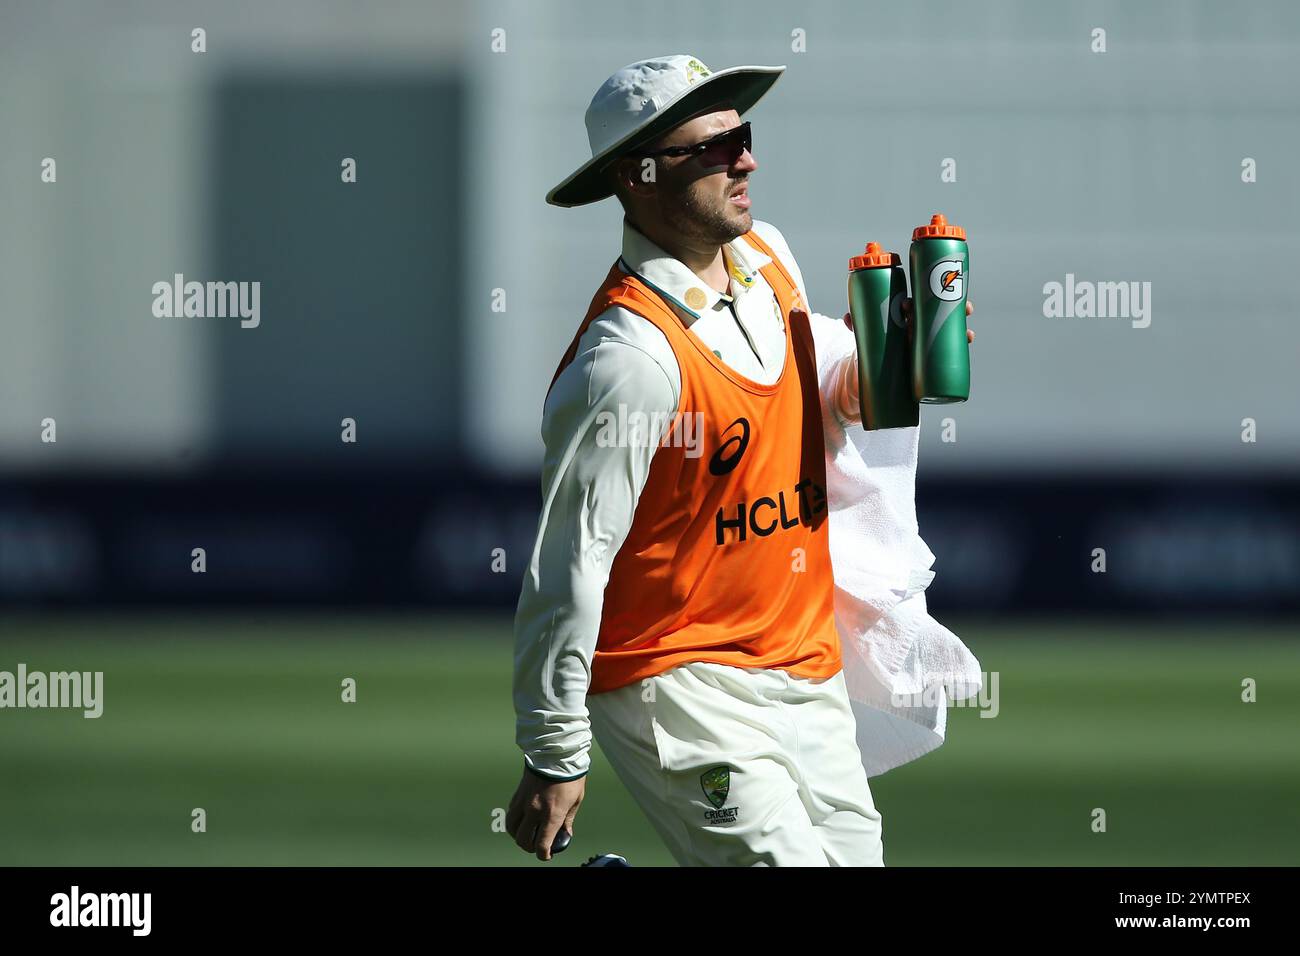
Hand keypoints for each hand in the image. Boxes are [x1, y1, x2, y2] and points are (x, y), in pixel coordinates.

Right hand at [505, 765, 585, 860]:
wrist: (556, 753)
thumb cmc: (570, 775)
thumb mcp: (576, 799)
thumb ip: (568, 820)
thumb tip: (565, 834)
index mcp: (551, 814)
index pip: (541, 845)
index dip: (543, 854)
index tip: (547, 855)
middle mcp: (534, 810)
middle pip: (522, 840)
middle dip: (529, 847)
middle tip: (537, 846)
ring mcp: (523, 802)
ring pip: (512, 828)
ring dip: (518, 835)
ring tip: (527, 834)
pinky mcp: (518, 794)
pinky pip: (511, 814)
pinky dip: (515, 821)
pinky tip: (523, 820)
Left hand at [843, 299, 975, 343]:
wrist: (883, 367)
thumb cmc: (878, 344)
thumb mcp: (868, 335)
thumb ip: (858, 326)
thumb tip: (847, 318)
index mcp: (902, 315)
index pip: (910, 303)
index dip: (911, 302)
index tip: (908, 305)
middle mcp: (918, 321)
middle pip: (935, 307)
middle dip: (948, 301)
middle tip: (958, 303)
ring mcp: (928, 334)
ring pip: (947, 322)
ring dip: (960, 318)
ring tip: (968, 317)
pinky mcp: (934, 349)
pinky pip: (950, 342)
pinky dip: (962, 338)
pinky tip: (969, 337)